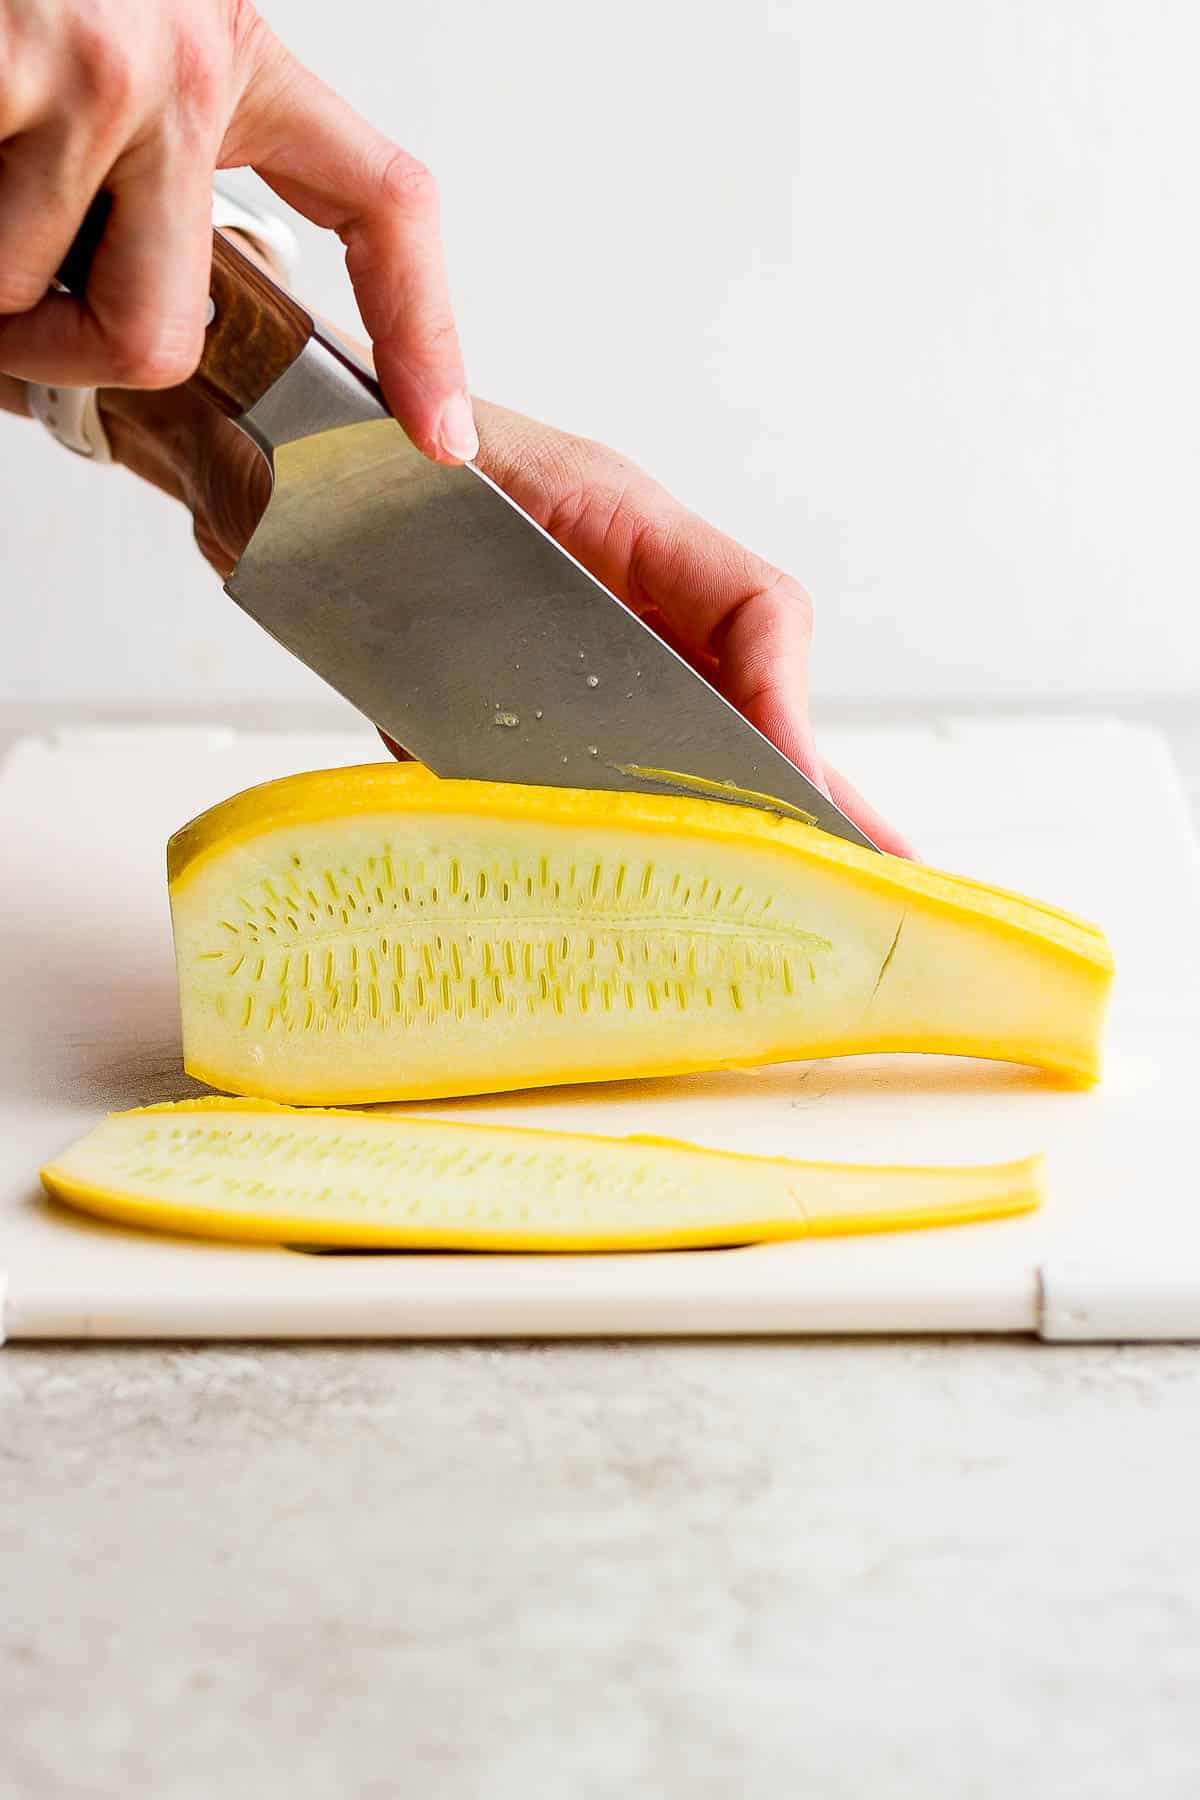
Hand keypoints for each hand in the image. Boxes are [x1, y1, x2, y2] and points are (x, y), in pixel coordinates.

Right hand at [0, 0, 474, 461]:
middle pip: (156, 334)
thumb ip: (163, 164)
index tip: (443, 434)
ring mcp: (94, 70)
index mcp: (235, 60)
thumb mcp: (134, 38)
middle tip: (11, 314)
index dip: (425, 334)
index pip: (383, 206)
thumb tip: (144, 319)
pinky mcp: (3, 64)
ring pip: (20, 291)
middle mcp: (183, 67)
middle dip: (59, 350)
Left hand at [0, 362, 907, 854]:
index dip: (787, 698)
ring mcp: (568, 646)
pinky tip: (671, 872)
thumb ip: (530, 572)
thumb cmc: (352, 447)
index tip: (789, 784)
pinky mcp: (505, 698)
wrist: (265, 459)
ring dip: (730, 808)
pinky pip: (578, 761)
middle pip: (738, 692)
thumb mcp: (447, 491)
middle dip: (801, 778)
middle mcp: (616, 592)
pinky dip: (625, 814)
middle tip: (870, 861)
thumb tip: (614, 672)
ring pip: (671, 733)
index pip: (756, 610)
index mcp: (625, 524)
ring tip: (797, 882)